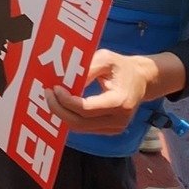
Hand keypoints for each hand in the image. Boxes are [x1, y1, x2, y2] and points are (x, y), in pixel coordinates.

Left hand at [44, 49, 160, 133]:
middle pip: (80, 123)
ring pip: (79, 127)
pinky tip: (61, 103)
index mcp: (120, 102)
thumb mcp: (105, 59)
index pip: (86, 109)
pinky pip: (84, 127)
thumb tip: (67, 81)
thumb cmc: (121, 66)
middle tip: (47, 93)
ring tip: (51, 97)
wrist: (141, 80)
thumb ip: (87, 68)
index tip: (54, 88)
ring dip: (62, 113)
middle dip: (58, 109)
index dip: (66, 101)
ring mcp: (115, 128)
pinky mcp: (109, 129)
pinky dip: (70, 116)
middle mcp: (119, 120)